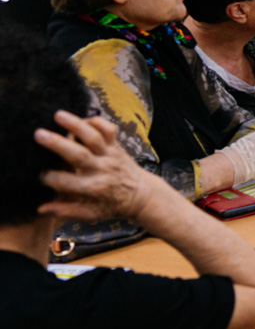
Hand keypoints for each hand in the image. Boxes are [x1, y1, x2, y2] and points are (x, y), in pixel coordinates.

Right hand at [36, 111, 161, 222]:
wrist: (142, 195)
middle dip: (58, 144)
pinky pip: (110, 130)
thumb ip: (66, 211)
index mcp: (92, 188)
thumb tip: (40, 208)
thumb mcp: (91, 214)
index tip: (37, 174)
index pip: (65, 181)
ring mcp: (110, 155)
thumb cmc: (111, 205)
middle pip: (79, 154)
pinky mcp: (117, 146)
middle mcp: (102, 169)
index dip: (49, 177)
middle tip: (38, 134)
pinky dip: (98, 121)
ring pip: (94, 137)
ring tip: (58, 115)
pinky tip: (82, 117)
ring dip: (76, 124)